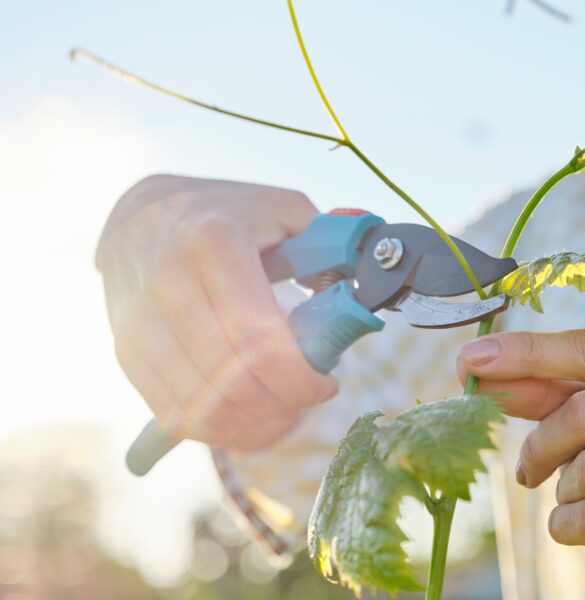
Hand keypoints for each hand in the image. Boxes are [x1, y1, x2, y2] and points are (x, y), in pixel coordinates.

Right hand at [98, 174, 337, 450]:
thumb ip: (329, 245)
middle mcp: (167, 283)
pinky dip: (218, 429)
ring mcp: (139, 322)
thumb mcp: (282, 209)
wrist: (138, 216)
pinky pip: (173, 413)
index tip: (326, 384)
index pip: (258, 340)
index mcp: (213, 243)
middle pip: (231, 383)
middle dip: (282, 407)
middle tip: (305, 400)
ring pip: (201, 408)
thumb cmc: (224, 215)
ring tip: (281, 413)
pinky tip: (246, 417)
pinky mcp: (126, 352)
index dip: (300, 379)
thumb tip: (362, 296)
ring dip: (252, 426)